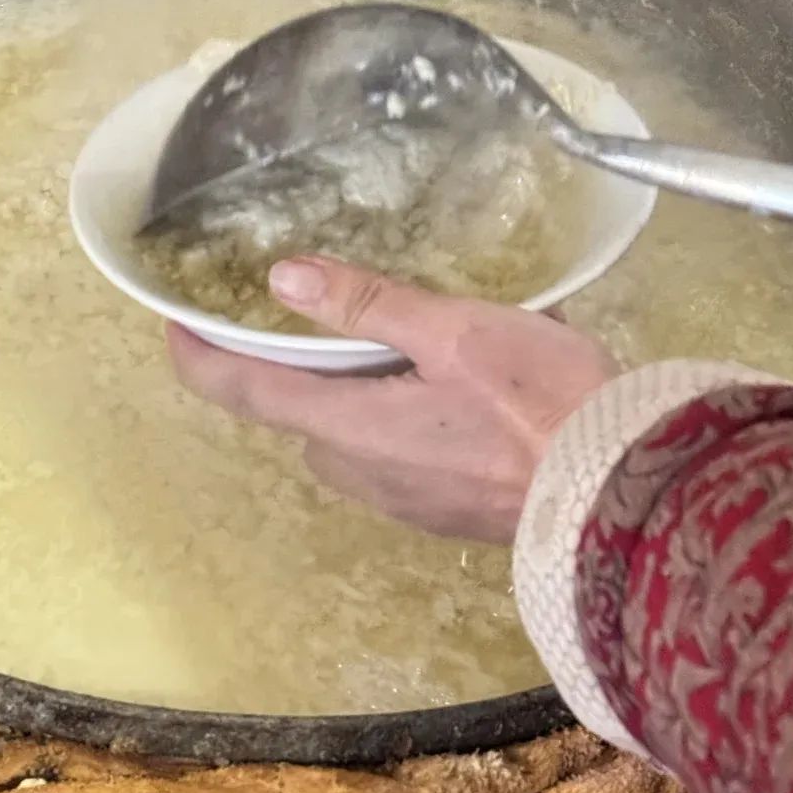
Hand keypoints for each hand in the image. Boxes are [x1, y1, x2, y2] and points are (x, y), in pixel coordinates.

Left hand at [168, 257, 615, 542]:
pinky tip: (453, 393)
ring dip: (354, 394)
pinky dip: (394, 419)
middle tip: (332, 314)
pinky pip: (390, 458)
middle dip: (300, 369)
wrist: (619, 492)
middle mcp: (359, 472)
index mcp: (349, 425)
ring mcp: (400, 500)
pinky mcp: (439, 513)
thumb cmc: (539, 400)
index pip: (244, 393)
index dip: (198, 358)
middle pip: (298, 414)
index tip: (173, 324)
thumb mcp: (454, 331)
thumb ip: (367, 305)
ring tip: (408, 343)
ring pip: (347, 437)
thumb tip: (283, 279)